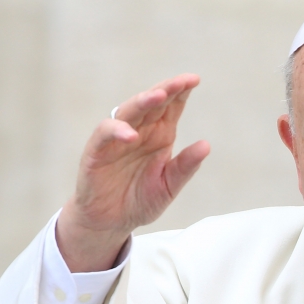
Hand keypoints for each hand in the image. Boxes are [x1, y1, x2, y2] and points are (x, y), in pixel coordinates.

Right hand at [56, 74, 209, 271]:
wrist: (111, 222)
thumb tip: (206, 145)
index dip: (181, 92)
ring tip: (159, 95)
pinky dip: (116, 131)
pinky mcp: (97, 152)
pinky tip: (131, 135)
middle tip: (183, 81)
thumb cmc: (139, 201)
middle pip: (152, 103)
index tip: (194, 80)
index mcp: (159, 135)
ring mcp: (117, 139)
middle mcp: (139, 131)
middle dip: (167, 90)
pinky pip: (105, 134)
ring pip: (129, 111)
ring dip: (143, 101)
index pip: (171, 107)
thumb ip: (185, 167)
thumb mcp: (169, 186)